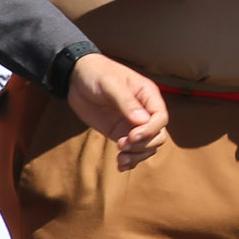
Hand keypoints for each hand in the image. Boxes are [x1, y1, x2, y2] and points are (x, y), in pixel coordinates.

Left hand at [65, 53, 169, 168]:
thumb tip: (142, 121)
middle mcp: (145, 111)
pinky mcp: (120, 133)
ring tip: (120, 159)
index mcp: (148, 95)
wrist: (77, 78)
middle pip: (158, 135)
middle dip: (143, 145)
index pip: (161, 118)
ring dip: (137, 156)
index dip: (150, 130)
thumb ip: (126, 102)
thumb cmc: (97, 73)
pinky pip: (133, 151)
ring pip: (148, 146)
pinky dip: (130, 161)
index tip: (132, 136)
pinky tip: (120, 165)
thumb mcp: (111, 84)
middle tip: (121, 145)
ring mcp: (133, 124)